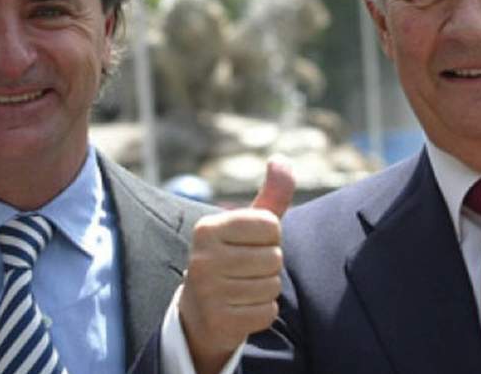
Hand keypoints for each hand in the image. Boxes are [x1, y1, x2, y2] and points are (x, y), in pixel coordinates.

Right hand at [179, 156, 295, 373]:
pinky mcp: (218, 320)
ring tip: (242, 289)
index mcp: (208, 228)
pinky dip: (262, 312)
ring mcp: (207, 291)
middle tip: (245, 271)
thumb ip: (271, 196)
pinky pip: (267, 312)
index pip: (271, 224)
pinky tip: (241, 309)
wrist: (199, 313)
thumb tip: (281, 159)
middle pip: (274, 257)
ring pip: (272, 286)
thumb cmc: (232, 259)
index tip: (250, 245)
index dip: (270, 237)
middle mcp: (202, 257)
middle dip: (269, 266)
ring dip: (266, 290)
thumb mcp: (248, 226)